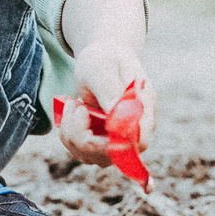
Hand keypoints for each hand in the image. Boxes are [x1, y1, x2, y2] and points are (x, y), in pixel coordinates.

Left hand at [58, 42, 155, 167]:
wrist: (103, 59)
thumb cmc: (104, 59)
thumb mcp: (102, 67)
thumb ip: (109, 88)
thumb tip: (115, 113)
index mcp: (144, 106)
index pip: (139, 141)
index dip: (114, 142)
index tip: (87, 115)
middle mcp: (137, 128)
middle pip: (113, 155)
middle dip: (82, 135)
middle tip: (73, 106)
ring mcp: (121, 138)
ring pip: (94, 157)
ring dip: (73, 133)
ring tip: (72, 105)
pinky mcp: (104, 142)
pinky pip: (83, 152)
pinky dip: (70, 134)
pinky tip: (72, 112)